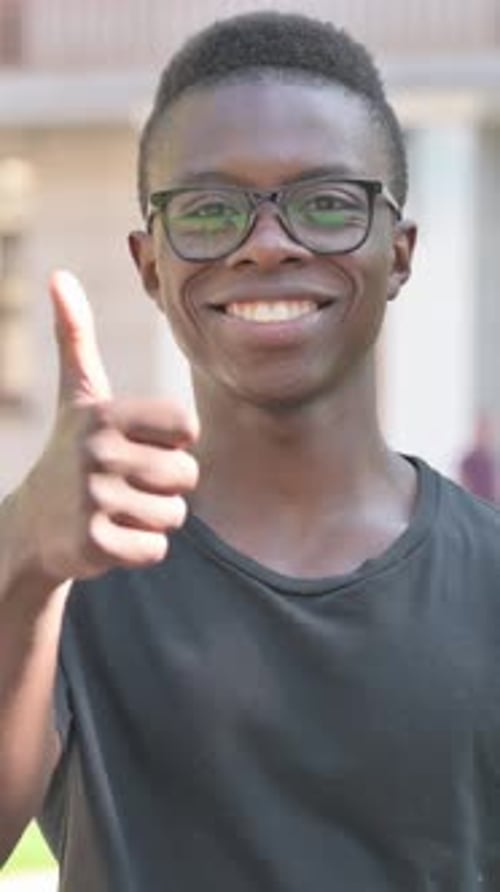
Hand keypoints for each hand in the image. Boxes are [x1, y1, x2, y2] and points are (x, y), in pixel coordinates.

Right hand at [19, 271, 198, 583]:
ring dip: (154, 517)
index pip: (188, 429)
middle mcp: (97, 453)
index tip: (142, 445)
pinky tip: (112, 535)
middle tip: (127, 483)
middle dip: (166, 485)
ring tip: (118, 508)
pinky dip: (141, 548)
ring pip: (174, 515)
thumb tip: (59, 276)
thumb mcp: (76, 395)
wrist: (32, 524)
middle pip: (186, 476)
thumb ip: (75, 338)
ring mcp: (93, 500)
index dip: (174, 443)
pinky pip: (156, 549)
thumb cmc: (70, 451)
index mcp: (106, 413)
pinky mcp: (93, 544)